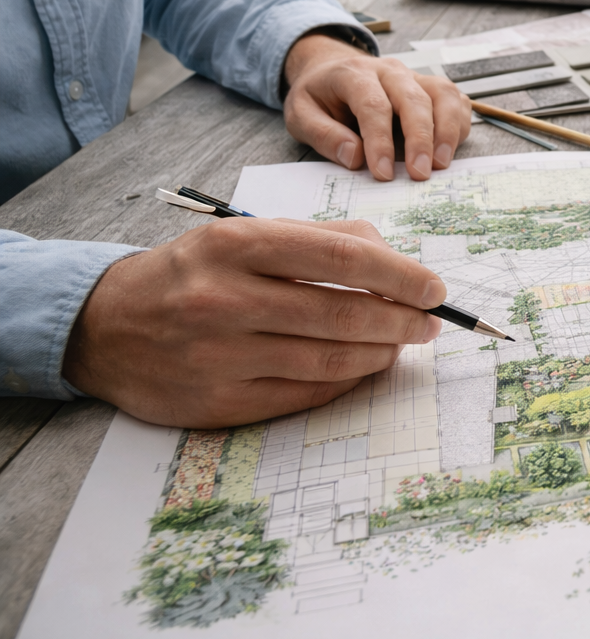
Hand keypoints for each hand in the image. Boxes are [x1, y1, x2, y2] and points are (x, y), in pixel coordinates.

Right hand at [62, 218, 445, 427]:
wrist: (105, 327)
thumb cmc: (194, 274)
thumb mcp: (245, 236)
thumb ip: (320, 240)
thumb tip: (393, 259)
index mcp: (237, 246)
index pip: (341, 258)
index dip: (399, 276)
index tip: (434, 288)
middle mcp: (224, 299)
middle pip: (341, 314)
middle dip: (400, 320)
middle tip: (430, 322)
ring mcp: (220, 355)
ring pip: (328, 359)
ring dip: (380, 353)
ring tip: (401, 343)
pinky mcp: (217, 402)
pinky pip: (304, 394)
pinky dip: (345, 381)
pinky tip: (363, 367)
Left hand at [283, 33, 471, 181]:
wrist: (332, 71)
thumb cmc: (319, 96)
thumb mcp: (301, 115)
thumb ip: (323, 135)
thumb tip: (355, 157)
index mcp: (354, 74)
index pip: (373, 105)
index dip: (380, 141)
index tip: (382, 174)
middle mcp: (390, 71)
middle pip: (414, 98)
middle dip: (420, 139)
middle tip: (419, 174)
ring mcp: (415, 76)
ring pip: (443, 94)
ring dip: (447, 131)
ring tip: (440, 165)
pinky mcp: (430, 87)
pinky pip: (455, 100)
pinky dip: (459, 124)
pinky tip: (449, 150)